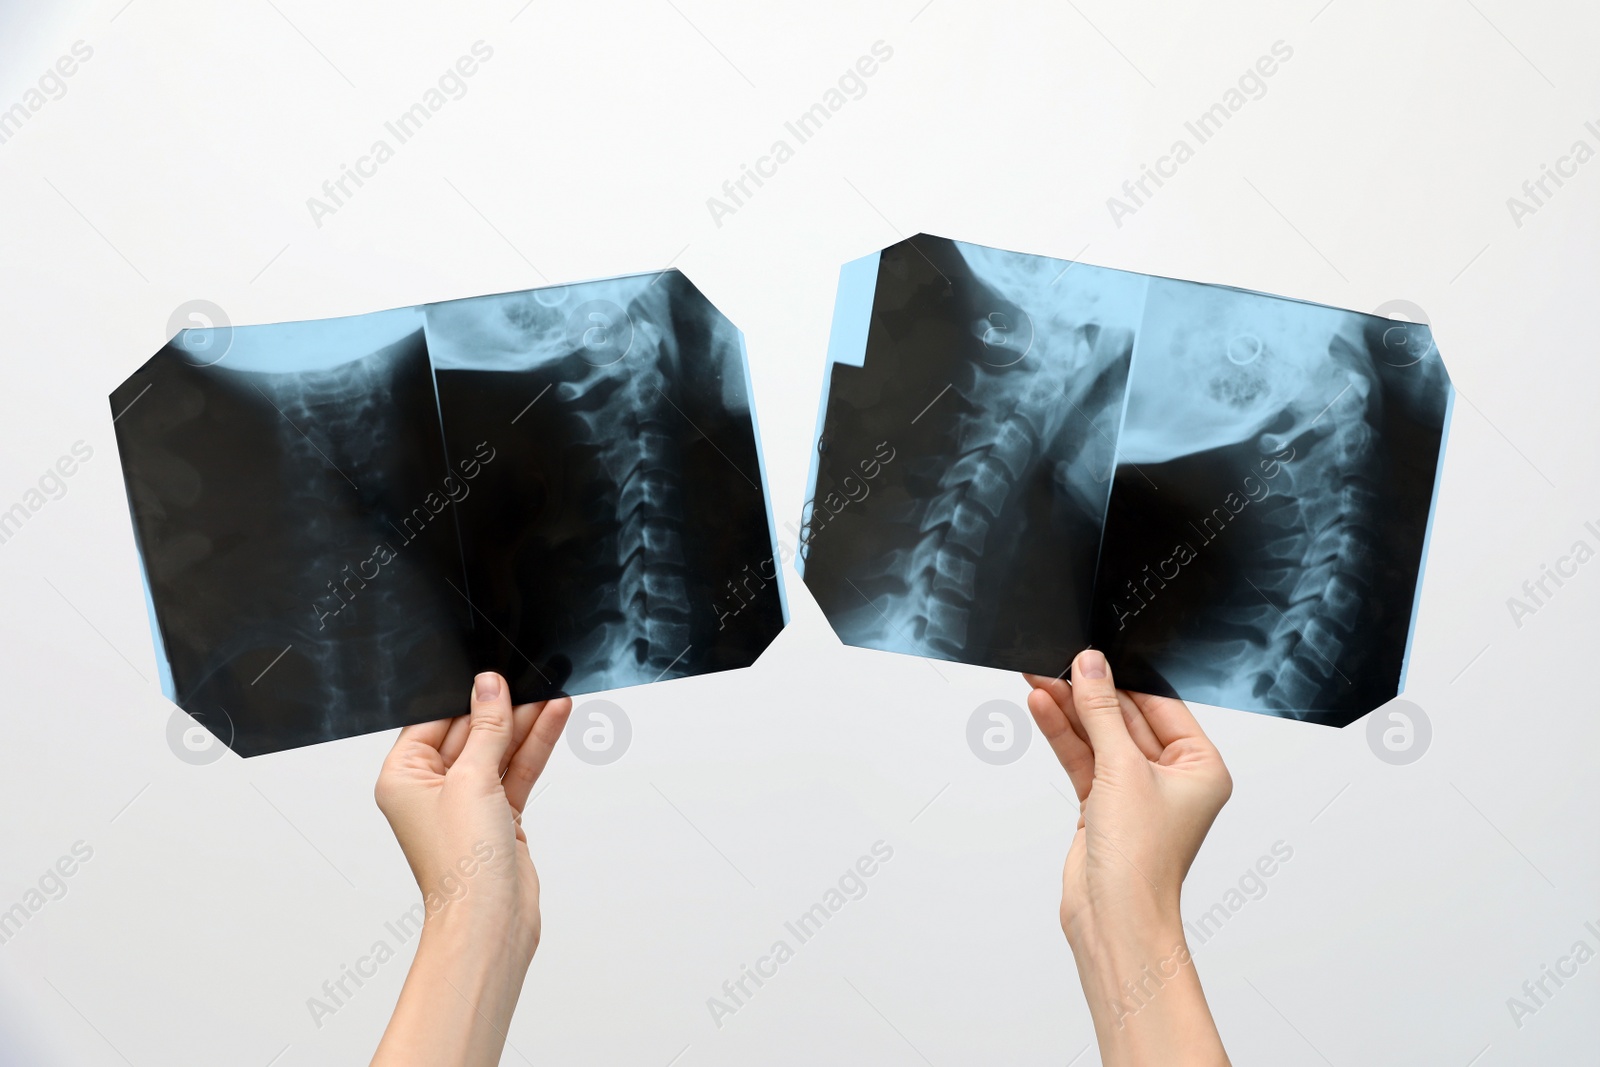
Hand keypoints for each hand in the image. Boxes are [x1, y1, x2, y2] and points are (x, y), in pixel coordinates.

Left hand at [371, 672, 570, 1066]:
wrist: (491, 920)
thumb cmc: (462, 865)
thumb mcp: (472, 780)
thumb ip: (486, 729)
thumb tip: (488, 686)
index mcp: (403, 778)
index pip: (435, 721)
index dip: (466, 697)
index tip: (493, 673)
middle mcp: (432, 789)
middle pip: (471, 732)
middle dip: (502, 708)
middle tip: (531, 677)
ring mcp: (467, 803)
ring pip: (499, 750)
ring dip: (525, 724)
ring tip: (553, 693)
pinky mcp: (498, 816)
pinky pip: (516, 771)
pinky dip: (535, 747)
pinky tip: (554, 720)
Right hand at [1025, 649, 1231, 1066]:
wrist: (1114, 917)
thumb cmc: (1142, 861)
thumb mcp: (1122, 769)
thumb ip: (1102, 712)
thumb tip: (1091, 667)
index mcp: (1200, 767)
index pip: (1160, 707)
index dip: (1125, 680)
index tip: (1093, 657)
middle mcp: (1171, 779)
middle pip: (1126, 719)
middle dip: (1090, 694)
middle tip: (1058, 665)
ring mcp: (1135, 793)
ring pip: (1100, 738)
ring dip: (1070, 711)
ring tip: (1040, 679)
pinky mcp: (1104, 806)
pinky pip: (1083, 759)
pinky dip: (1063, 736)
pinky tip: (1043, 710)